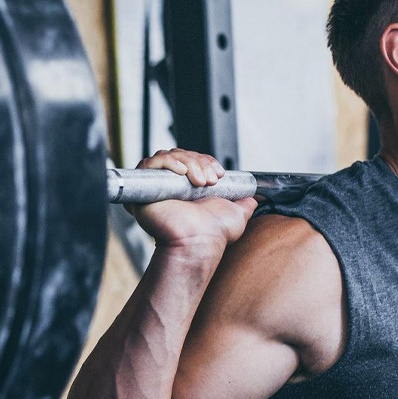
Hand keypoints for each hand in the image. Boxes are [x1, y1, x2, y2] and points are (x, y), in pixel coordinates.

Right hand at [130, 149, 257, 256]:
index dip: (206, 161)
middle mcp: (170, 187)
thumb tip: (254, 198)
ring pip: (167, 156)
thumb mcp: (236, 214)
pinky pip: (149, 164)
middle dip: (199, 162)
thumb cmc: (213, 234)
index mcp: (188, 189)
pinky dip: (167, 162)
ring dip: (187, 162)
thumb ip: (245, 204)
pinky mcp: (142, 190)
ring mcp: (155, 187)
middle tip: (210, 180)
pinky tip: (182, 172)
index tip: (219, 173)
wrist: (199, 243)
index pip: (193, 160)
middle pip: (180, 155)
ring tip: (199, 181)